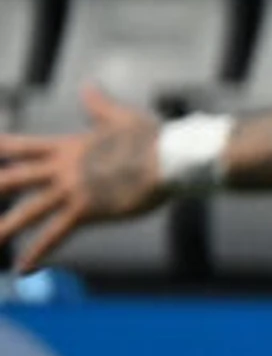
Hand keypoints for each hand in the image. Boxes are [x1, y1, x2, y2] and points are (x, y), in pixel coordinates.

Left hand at [0, 87, 167, 272]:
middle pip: (11, 178)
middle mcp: (62, 168)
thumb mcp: (121, 118)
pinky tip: (21, 268)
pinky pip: (55, 234)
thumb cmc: (153, 138)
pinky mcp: (87, 209)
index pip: (19, 146)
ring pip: (26, 211)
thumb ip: (98, 106)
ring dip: (2, 228)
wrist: (170, 158)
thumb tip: (88, 87)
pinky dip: (37, 252)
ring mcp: (72, 189)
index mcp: (66, 147)